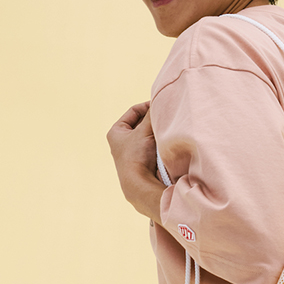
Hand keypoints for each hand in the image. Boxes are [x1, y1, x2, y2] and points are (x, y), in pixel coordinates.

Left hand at [106, 101, 163, 222]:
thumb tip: (160, 99)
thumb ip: (152, 114)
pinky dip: (160, 144)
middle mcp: (122, 143)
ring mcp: (132, 154)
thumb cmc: (137, 156)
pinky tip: (168, 143)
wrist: (139, 185)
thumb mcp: (145, 130)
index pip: (134, 112)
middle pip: (141, 124)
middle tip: (166, 117)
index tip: (160, 106)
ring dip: (158, 132)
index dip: (147, 106)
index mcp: (116, 132)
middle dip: (153, 121)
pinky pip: (153, 148)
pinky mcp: (141, 164)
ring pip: (148, 136)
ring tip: (168, 129)